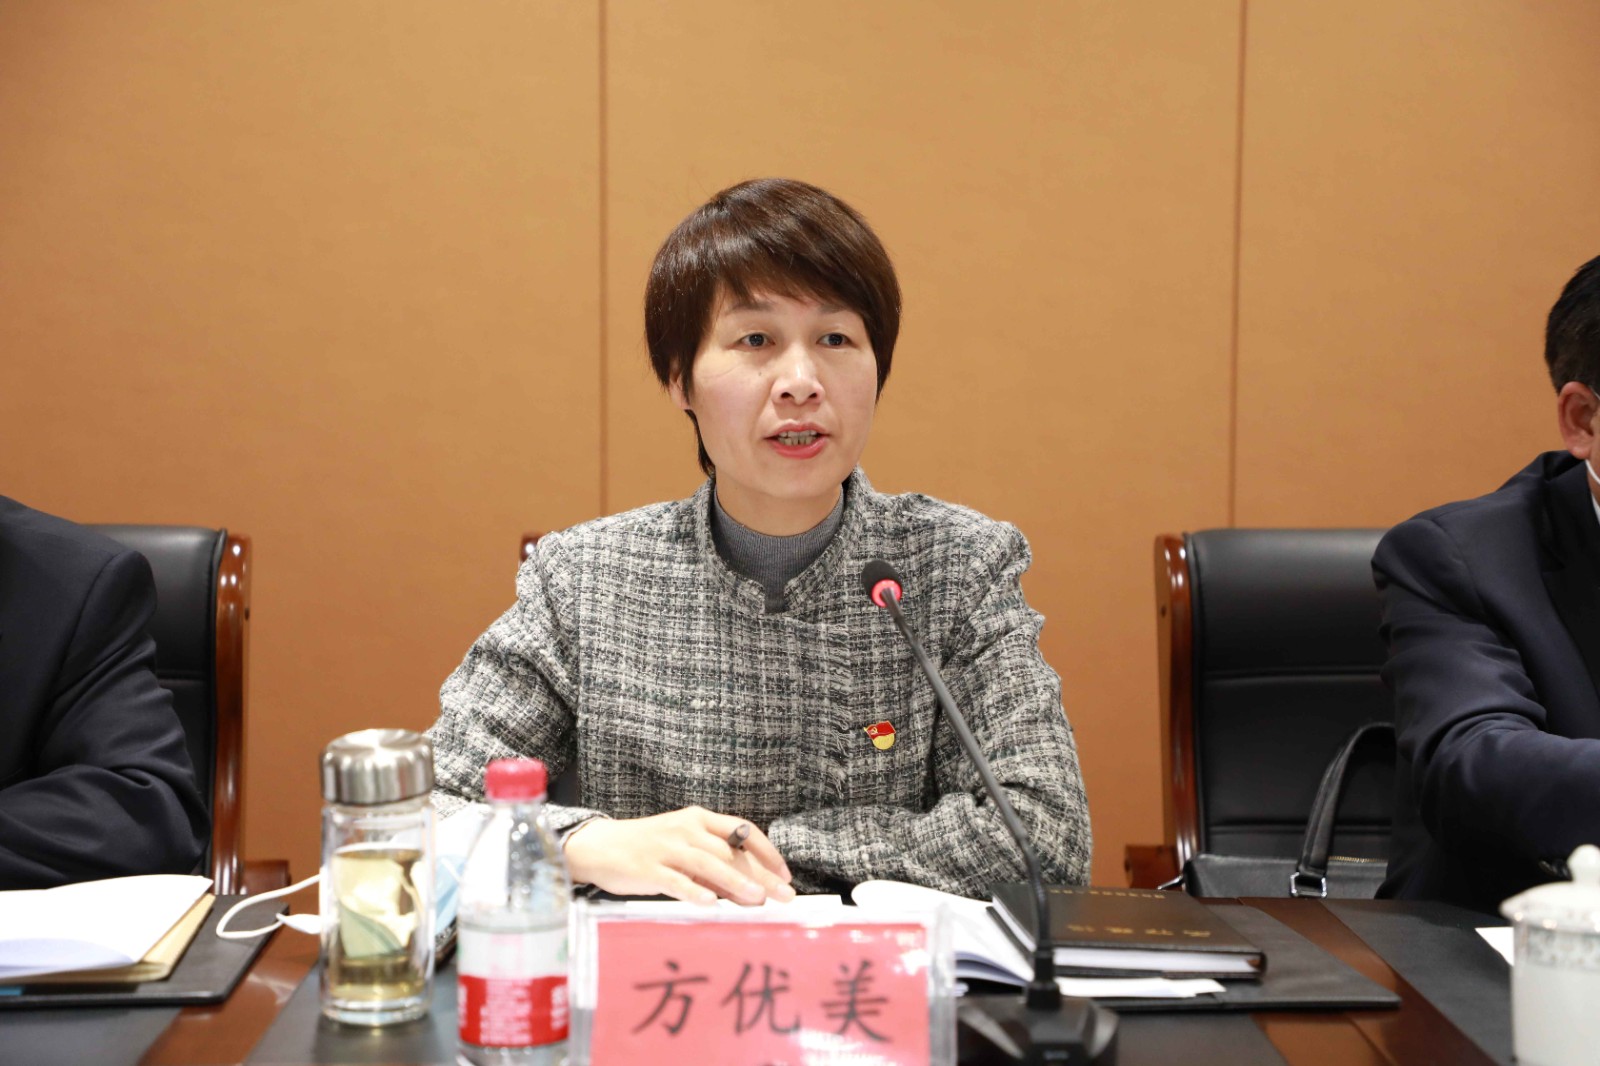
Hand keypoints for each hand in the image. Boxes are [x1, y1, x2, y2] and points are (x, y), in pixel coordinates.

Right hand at [563, 806, 794, 904]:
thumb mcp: (684, 847)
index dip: (767, 852)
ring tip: (758, 900)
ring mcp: (667, 848)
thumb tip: (753, 892)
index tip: (786, 874)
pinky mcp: (648, 868)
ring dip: (736, 882)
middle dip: (761, 875)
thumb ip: (715, 866)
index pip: (743, 831)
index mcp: (699, 819)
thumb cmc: (648, 849)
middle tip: (785, 895)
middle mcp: (686, 829)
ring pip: (708, 864)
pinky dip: (695, 892)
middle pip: (731, 852)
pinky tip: (711, 904)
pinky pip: (676, 881)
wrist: (599, 846)